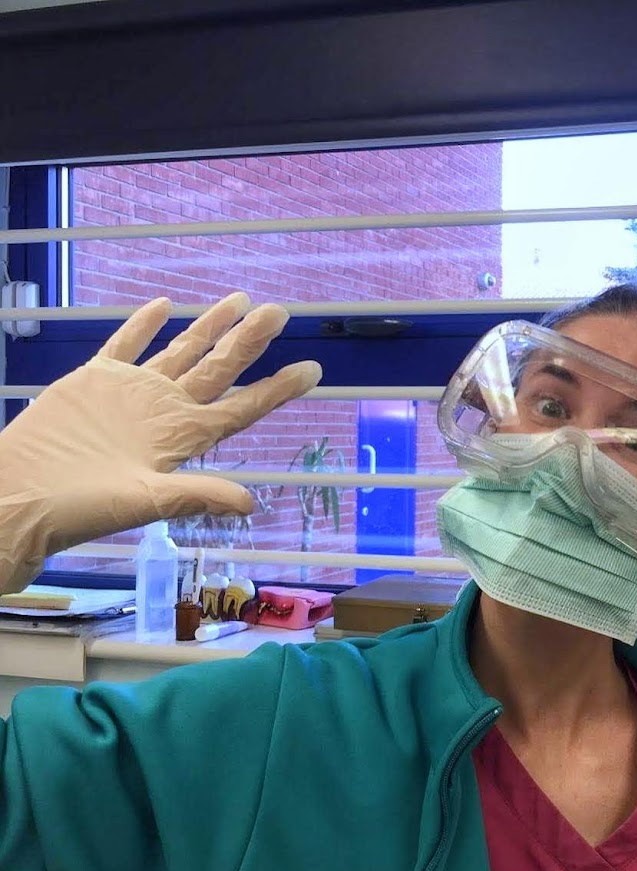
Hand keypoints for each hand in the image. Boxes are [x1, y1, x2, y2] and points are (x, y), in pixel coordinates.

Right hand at [0, 293, 320, 592]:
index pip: (243, 408)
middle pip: (220, 368)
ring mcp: (134, 391)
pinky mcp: (96, 379)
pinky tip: (166, 304)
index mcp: (184, 437)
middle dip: (250, 340)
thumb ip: (199, 495)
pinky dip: (144, 324)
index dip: (278, 389)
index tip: (312, 370)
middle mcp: (167, 409)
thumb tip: (252, 505)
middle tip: (280, 311)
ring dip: (210, 326)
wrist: (21, 495)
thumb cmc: (83, 507)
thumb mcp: (147, 502)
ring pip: (182, 351)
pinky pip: (126, 345)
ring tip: (240, 301)